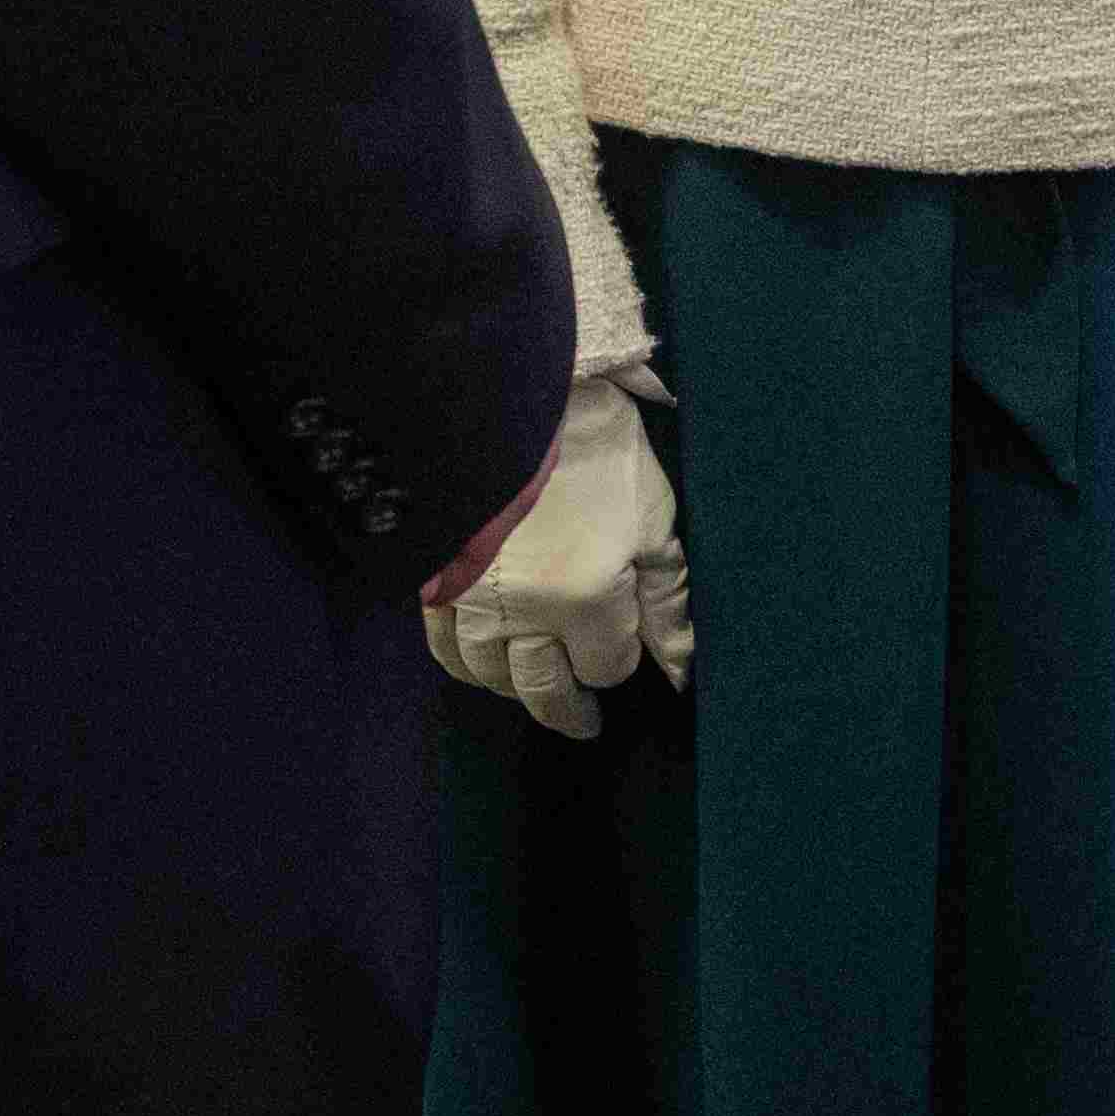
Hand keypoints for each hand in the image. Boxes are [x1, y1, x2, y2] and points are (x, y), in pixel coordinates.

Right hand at [426, 371, 694, 737]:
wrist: (516, 393)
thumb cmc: (598, 449)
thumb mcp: (655, 518)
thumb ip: (667, 601)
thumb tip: (682, 668)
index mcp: (584, 598)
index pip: (605, 667)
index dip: (618, 663)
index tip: (625, 649)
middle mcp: (521, 613)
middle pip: (543, 688)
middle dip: (569, 708)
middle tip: (584, 722)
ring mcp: (470, 598)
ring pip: (488, 675)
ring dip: (516, 689)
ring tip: (537, 688)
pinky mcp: (432, 579)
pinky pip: (442, 646)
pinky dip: (464, 664)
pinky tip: (482, 662)